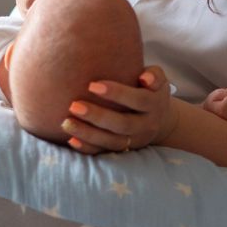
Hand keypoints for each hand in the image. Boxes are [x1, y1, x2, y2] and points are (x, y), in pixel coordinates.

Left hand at [60, 65, 177, 154]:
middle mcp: (146, 125)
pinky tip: (71, 140)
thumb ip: (154, 75)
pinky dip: (87, 147)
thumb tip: (145, 77)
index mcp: (153, 105)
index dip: (117, 93)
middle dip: (97, 116)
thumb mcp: (158, 79)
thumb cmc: (150, 89)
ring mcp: (134, 141)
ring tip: (66, 123)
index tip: (92, 85)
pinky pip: (104, 151)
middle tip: (74, 106)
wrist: (160, 120)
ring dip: (88, 134)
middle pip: (122, 124)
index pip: (137, 100)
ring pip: (111, 141)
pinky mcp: (123, 150)